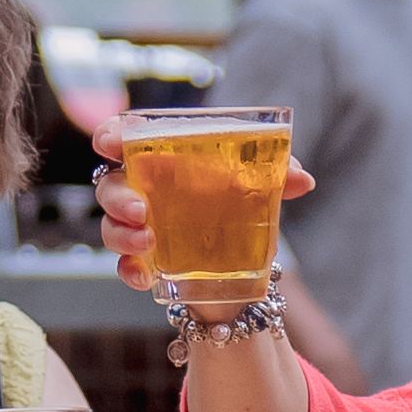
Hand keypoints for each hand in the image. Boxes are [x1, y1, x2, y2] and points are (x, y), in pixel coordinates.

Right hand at [91, 129, 314, 295]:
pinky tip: (145, 276)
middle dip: (117, 196)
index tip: (110, 144)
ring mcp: (142, 225)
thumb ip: (281, 173)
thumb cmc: (244, 204)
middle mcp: (146, 188)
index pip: (127, 136)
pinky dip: (129, 270)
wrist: (248, 263)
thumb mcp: (264, 185)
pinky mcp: (145, 260)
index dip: (111, 135)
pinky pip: (123, 265)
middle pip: (109, 183)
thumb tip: (302, 179)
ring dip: (120, 233)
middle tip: (140, 210)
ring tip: (148, 241)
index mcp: (168, 156)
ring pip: (109, 225)